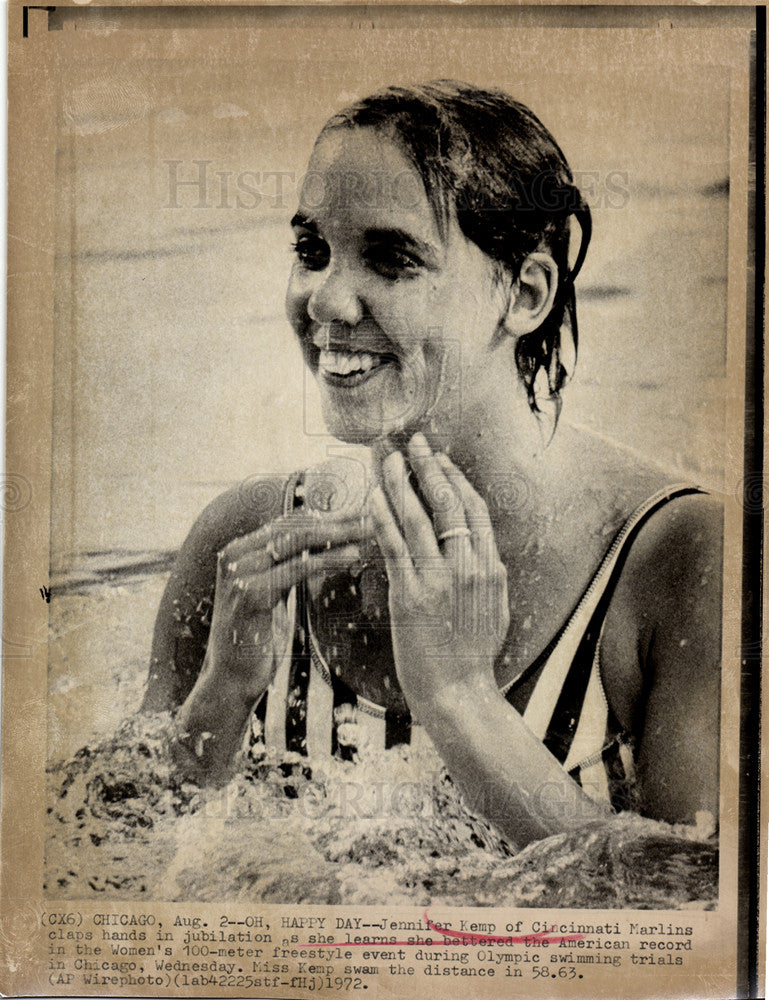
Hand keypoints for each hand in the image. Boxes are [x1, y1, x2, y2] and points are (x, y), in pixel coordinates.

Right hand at [206, 509, 369, 701]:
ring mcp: (239, 573)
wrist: (229, 681)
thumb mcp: (273, 594)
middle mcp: (235, 555)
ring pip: (297, 543)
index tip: (359, 513)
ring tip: (369, 533)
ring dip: (338, 535)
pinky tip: (353, 556)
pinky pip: (296, 569)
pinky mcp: (249, 594)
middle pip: (295, 528)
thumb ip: (287, 567)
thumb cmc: (256, 640)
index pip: (289, 523)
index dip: (326, 515)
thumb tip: (319, 544)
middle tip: (372, 517)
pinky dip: (328, 560)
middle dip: (337, 520)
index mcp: (240, 551)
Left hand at [368, 434, 509, 710]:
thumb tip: (480, 550)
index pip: (473, 509)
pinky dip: (383, 518)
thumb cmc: (473, 656)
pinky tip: (372, 497)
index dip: (456, 478)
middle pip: (448, 502)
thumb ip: (486, 575)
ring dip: (401, 482)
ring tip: (388, 459)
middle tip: (414, 442)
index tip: (441, 459)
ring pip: (418, 517)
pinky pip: (394, 546)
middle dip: (430, 467)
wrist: (459, 693)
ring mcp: (439, 579)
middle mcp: (468, 566)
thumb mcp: (494, 609)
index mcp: (490, 567)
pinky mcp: (411, 594)